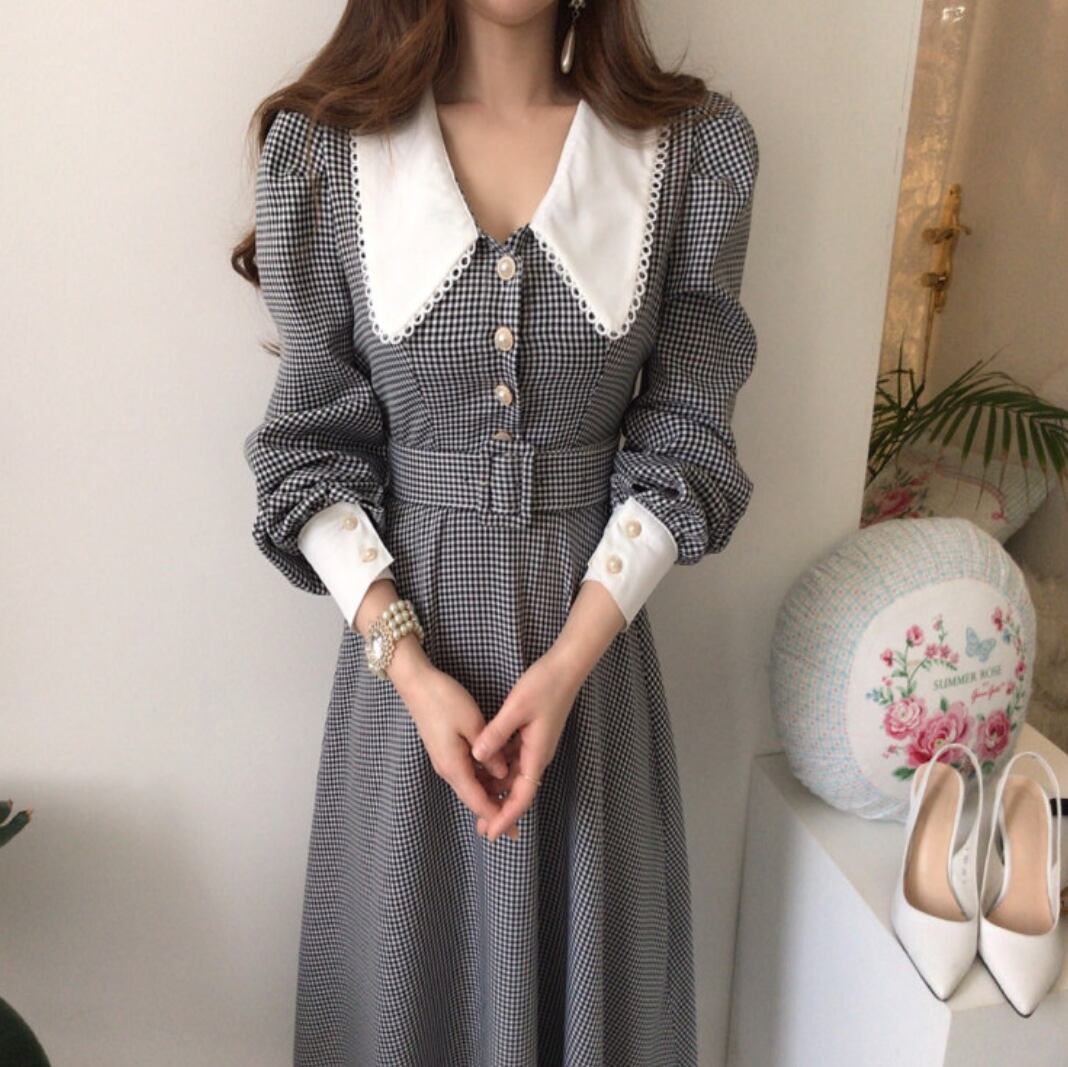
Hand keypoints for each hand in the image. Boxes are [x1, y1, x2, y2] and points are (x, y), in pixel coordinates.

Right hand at [391, 653, 517, 838]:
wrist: (416, 684)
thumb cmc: (444, 700)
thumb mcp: (473, 723)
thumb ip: (490, 751)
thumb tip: (503, 773)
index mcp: (454, 766)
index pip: (478, 801)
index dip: (497, 817)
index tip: (515, 831)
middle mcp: (448, 769)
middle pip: (474, 798)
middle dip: (495, 812)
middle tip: (518, 828)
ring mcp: (445, 760)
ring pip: (472, 785)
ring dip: (490, 795)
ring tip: (512, 805)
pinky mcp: (446, 750)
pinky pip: (468, 772)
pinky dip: (483, 779)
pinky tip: (498, 777)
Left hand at [469, 643, 586, 841]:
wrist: (566, 667)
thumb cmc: (544, 685)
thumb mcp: (516, 708)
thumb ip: (496, 733)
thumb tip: (477, 757)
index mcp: (536, 754)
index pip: (521, 796)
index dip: (506, 817)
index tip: (491, 833)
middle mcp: (537, 755)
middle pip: (518, 791)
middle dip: (500, 810)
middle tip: (481, 828)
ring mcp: (536, 746)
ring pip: (515, 776)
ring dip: (499, 791)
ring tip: (479, 804)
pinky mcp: (532, 736)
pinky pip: (515, 760)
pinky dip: (501, 771)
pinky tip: (485, 771)